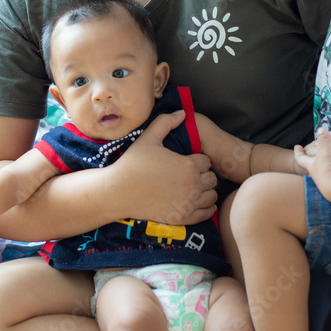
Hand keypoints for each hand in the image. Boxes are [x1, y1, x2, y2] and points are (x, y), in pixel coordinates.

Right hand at [114, 110, 217, 224]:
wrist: (119, 192)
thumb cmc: (133, 164)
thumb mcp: (149, 138)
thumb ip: (166, 122)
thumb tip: (182, 112)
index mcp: (188, 165)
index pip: (206, 161)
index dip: (197, 160)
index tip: (186, 161)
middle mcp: (193, 185)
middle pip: (212, 179)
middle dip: (203, 175)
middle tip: (188, 174)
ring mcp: (189, 204)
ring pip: (212, 196)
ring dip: (205, 191)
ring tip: (192, 187)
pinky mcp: (183, 218)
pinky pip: (206, 213)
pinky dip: (205, 207)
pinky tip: (195, 201)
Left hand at [293, 128, 330, 178]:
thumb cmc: (327, 170)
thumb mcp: (324, 151)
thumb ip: (323, 139)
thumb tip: (321, 129)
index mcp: (311, 165)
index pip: (300, 158)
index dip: (298, 152)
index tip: (297, 146)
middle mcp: (317, 173)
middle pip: (313, 163)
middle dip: (316, 155)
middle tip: (320, 147)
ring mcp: (327, 178)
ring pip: (325, 167)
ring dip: (329, 159)